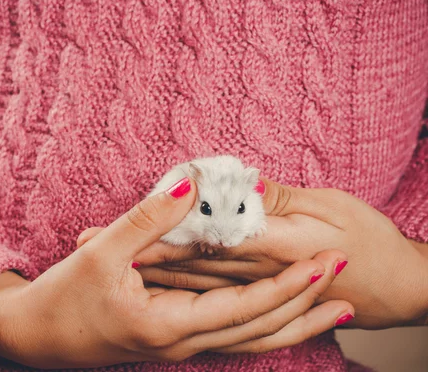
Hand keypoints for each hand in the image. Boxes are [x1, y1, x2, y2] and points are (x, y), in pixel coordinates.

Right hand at [0, 178, 351, 367]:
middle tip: (345, 282)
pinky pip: (233, 337)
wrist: (32, 338)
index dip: (288, 285)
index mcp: (168, 325)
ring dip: (295, 323)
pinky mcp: (174, 339)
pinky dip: (265, 324)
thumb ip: (148, 219)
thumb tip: (191, 186)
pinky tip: (279, 313)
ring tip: (334, 311)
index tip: (324, 261)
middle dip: (306, 306)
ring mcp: (181, 346)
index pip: (245, 308)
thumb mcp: (100, 254)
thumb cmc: (62, 299)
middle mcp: (182, 343)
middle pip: (261, 332)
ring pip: (252, 341)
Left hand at [132, 178, 427, 328]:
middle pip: (184, 263)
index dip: (156, 228)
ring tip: (103, 256)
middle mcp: (250, 277)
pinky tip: (152, 275)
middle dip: (135, 250)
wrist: (398, 288)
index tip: (115, 222)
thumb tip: (235, 184)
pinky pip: (204, 295)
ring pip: (188, 281)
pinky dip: (175, 283)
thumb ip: (279, 199)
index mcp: (268, 249)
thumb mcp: (332, 208)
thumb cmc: (372, 243)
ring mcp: (249, 292)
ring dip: (146, 267)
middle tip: (87, 241)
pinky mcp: (251, 299)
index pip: (199, 238)